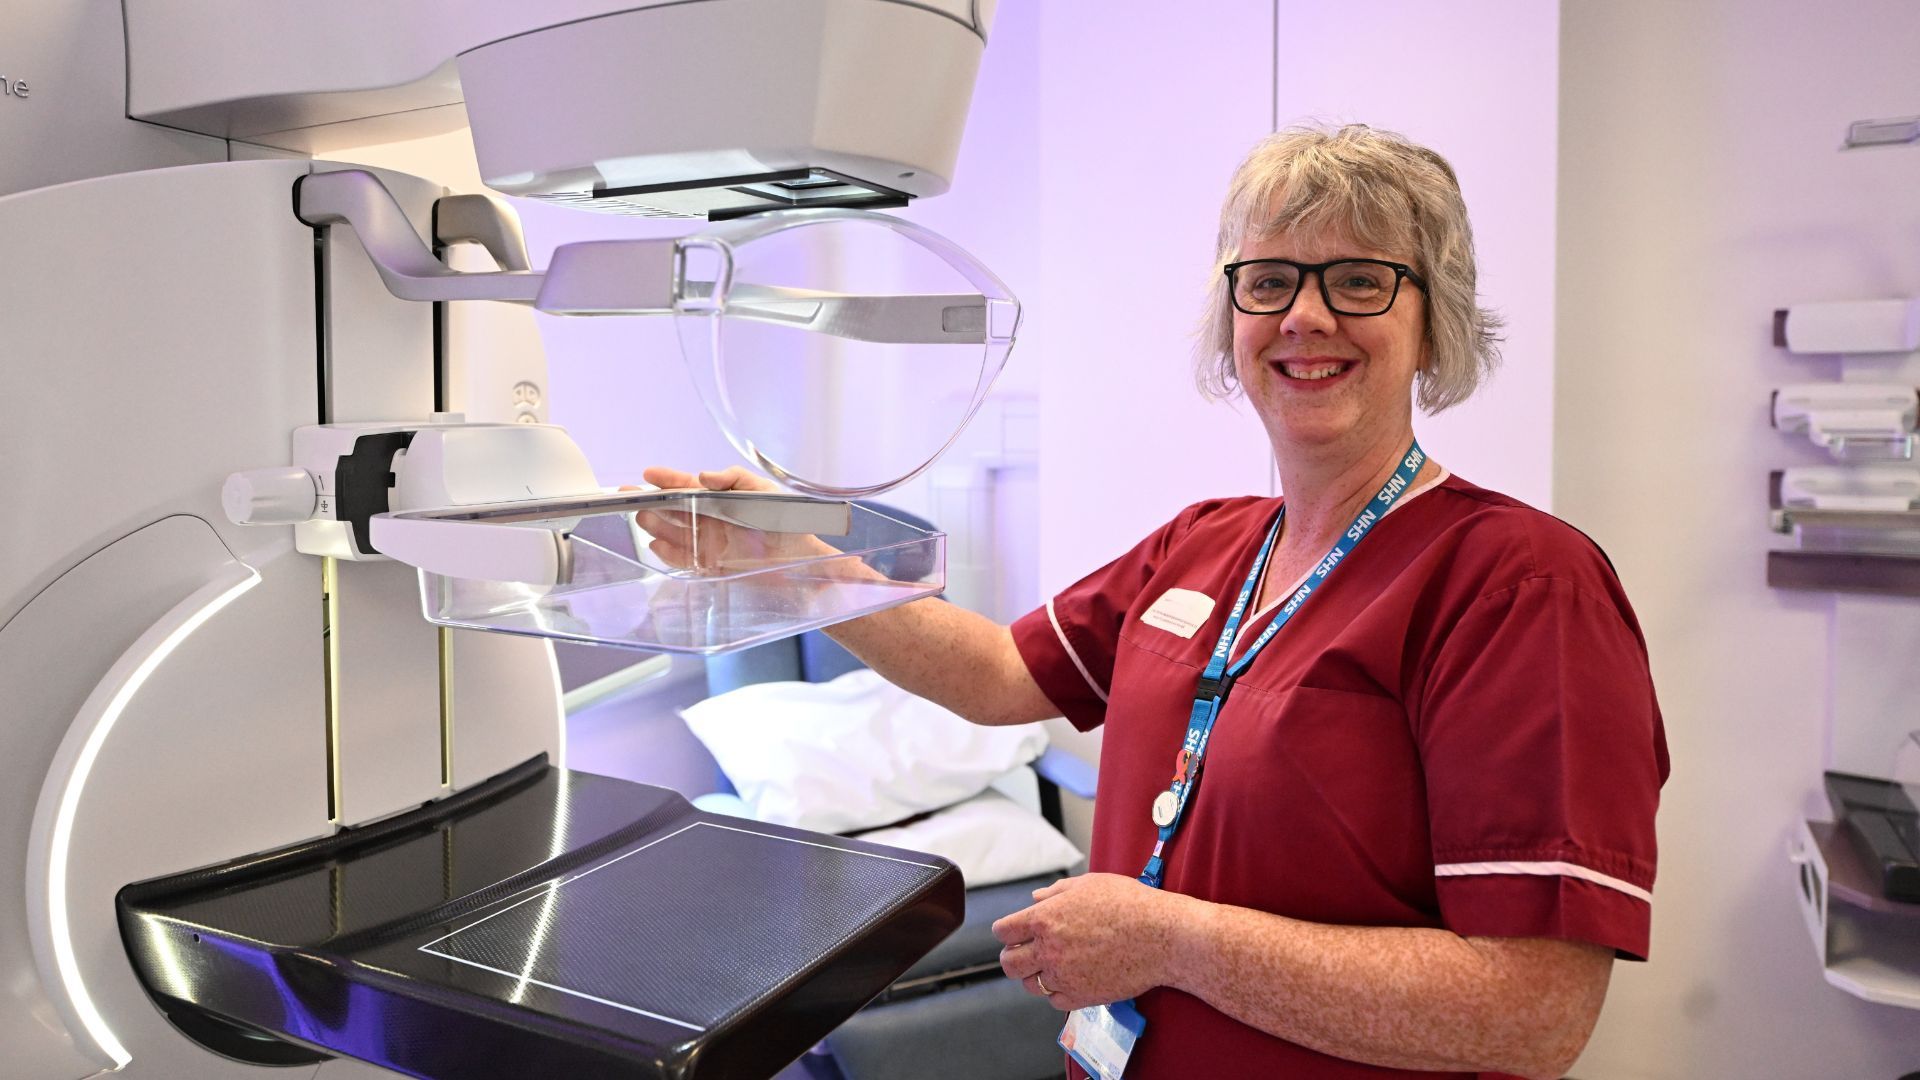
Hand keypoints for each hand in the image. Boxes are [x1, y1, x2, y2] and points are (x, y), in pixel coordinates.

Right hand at [630, 466, 827, 571]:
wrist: (800, 558)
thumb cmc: (786, 520)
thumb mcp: (762, 490)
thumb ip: (733, 479)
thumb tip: (704, 475)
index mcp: (718, 498)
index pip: (686, 485)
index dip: (667, 479)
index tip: (649, 474)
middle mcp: (708, 519)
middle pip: (672, 509)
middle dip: (652, 502)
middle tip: (634, 498)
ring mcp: (706, 542)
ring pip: (672, 532)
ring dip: (656, 526)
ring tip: (643, 519)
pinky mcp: (709, 565)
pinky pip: (682, 559)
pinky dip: (668, 553)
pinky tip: (656, 545)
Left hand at [991, 873, 1193, 1011]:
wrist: (1161, 936)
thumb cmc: (1129, 904)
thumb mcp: (1088, 884)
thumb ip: (1055, 893)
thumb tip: (1034, 899)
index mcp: (1045, 919)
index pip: (1003, 932)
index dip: (1009, 931)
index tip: (1017, 933)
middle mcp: (1048, 950)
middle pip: (1009, 964)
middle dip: (1014, 957)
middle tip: (1028, 953)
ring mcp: (1063, 976)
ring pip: (1030, 985)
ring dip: (1037, 975)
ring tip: (1055, 965)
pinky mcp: (1080, 997)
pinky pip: (1054, 1001)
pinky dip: (1058, 992)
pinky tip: (1072, 978)